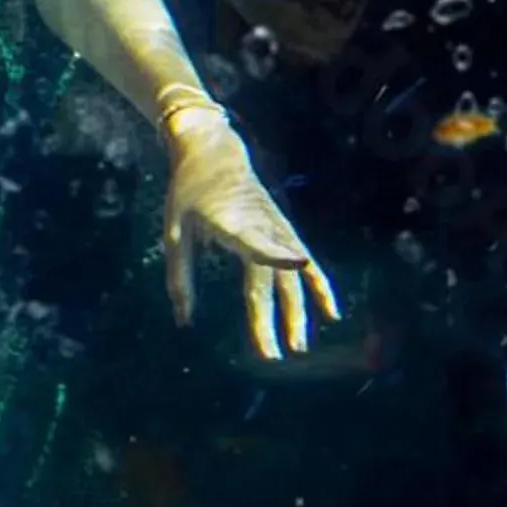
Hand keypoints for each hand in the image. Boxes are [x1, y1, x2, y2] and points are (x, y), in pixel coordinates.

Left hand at [163, 106, 339, 359]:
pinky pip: (307, 263)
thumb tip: (184, 320)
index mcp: (228, 221)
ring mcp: (275, 229)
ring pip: (291, 277)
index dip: (274, 253)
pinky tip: (332, 313)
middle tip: (270, 356)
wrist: (213, 150)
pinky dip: (320, 287)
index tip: (297, 265)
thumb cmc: (188, 191)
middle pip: (267, 278)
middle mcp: (258, 226)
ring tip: (297, 347)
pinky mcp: (284, 230)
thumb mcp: (173, 229)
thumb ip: (179, 274)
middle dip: (270, 318)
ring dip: (296, 313)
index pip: (253, 240)